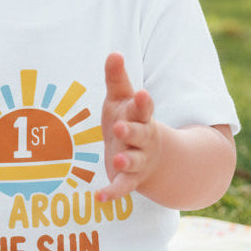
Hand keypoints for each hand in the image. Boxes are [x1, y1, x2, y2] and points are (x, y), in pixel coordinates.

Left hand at [97, 52, 159, 201]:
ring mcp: (138, 160)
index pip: (144, 108)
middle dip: (132, 131)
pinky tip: (99, 197)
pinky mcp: (129, 179)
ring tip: (116, 159)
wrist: (151, 157)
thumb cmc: (129, 119)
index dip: (143, 103)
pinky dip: (112, 193)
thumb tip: (113, 52)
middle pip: (140, 134)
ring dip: (125, 160)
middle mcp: (143, 138)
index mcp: (140, 116)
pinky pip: (123, 187)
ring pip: (134, 161)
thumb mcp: (122, 99)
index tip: (142, 94)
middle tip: (120, 126)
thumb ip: (117, 78)